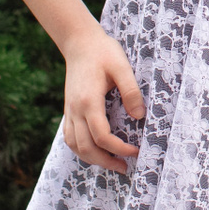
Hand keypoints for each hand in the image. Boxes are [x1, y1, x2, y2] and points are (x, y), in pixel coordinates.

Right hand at [59, 27, 145, 172]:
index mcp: (89, 101)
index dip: (119, 148)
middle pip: (86, 147)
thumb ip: (131, 91)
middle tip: (125, 167)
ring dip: (92, 159)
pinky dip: (81, 149)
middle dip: (106, 161)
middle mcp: (75, 110)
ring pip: (75, 145)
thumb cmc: (103, 52)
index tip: (135, 151)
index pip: (101, 136)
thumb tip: (139, 117)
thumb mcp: (122, 67)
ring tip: (112, 164)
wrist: (79, 42)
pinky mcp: (69, 109)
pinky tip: (95, 151)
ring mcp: (69, 110)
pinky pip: (69, 137)